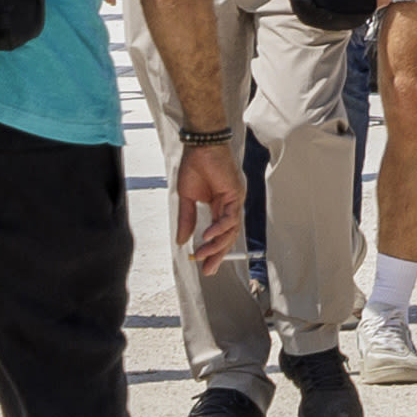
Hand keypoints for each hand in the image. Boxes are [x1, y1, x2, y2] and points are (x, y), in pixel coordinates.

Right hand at [173, 139, 248, 272]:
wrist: (199, 146)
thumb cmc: (195, 166)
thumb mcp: (186, 198)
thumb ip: (186, 220)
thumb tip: (181, 241)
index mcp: (219, 206)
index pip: (219, 233)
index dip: (213, 251)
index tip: (204, 266)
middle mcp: (229, 205)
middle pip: (229, 235)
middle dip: (218, 254)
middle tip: (208, 269)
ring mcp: (234, 199)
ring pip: (231, 229)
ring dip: (217, 244)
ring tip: (202, 254)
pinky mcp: (235, 193)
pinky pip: (230, 216)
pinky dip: (220, 227)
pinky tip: (208, 236)